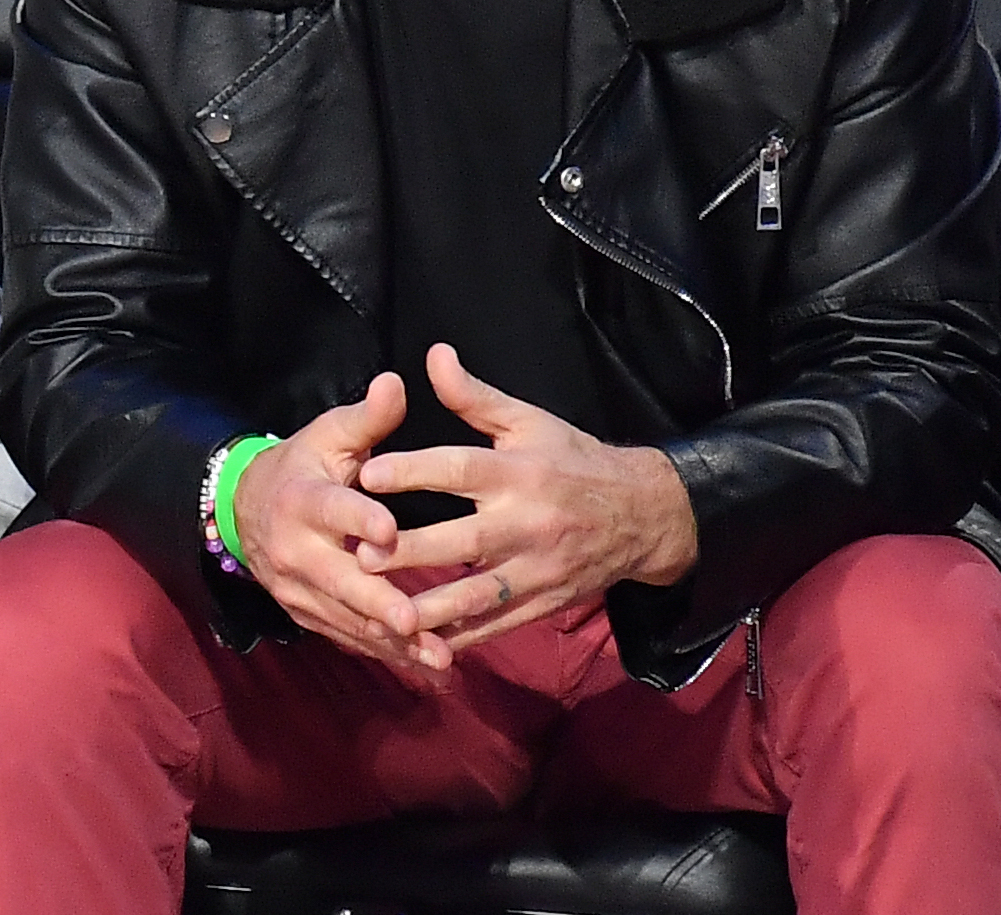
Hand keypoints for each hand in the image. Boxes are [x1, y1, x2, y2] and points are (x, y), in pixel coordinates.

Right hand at [229, 372, 431, 667]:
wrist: (246, 509)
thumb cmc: (304, 465)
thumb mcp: (328, 435)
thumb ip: (366, 418)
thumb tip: (396, 383)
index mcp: (302, 499)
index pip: (331, 510)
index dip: (358, 520)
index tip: (390, 531)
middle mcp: (296, 550)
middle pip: (338, 580)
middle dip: (376, 603)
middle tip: (413, 620)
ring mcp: (299, 590)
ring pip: (347, 619)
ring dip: (391, 641)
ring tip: (437, 656)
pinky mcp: (308, 615)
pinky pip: (348, 638)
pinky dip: (385, 654)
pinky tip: (425, 665)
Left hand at [358, 345, 696, 668]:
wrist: (642, 515)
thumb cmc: (573, 459)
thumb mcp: (528, 421)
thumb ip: (474, 396)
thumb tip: (432, 355)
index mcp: (519, 472)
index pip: (460, 468)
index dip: (413, 471)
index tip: (367, 474)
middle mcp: (527, 522)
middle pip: (463, 540)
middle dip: (411, 551)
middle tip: (359, 556)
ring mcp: (537, 569)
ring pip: (479, 594)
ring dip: (431, 606)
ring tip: (387, 612)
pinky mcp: (544, 602)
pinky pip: (498, 624)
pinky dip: (463, 637)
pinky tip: (424, 644)